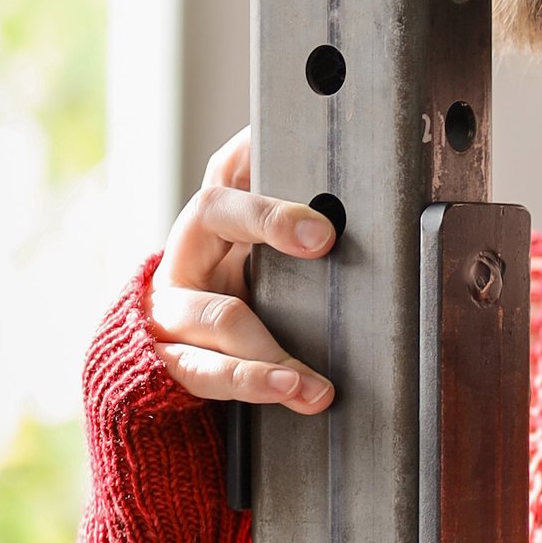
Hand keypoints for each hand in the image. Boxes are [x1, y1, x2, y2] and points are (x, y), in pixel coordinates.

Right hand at [147, 131, 335, 411]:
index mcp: (215, 221)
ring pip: (218, 314)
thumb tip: (378, 199)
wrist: (163, 358)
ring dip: (272, 348)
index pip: (231, 169)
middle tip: (325, 238)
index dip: (257, 150)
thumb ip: (296, 234)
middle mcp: (187, 252)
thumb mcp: (258, 257)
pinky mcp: (167, 358)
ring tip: (319, 381)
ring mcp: (171, 307)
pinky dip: (254, 382)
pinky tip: (296, 392)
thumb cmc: (232, 296)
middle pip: (215, 213)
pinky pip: (206, 371)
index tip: (296, 155)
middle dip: (270, 219)